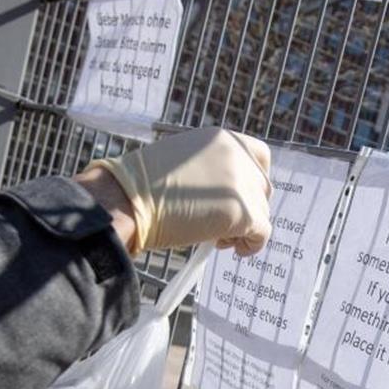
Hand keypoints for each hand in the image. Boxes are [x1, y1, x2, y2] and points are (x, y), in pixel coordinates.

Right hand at [85, 127, 272, 255]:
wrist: (127, 200)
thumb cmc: (141, 187)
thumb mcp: (182, 162)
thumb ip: (211, 169)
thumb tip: (225, 195)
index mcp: (222, 139)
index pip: (259, 156)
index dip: (254, 180)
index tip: (243, 197)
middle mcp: (237, 156)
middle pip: (262, 189)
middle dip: (247, 209)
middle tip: (223, 225)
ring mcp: (242, 183)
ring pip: (261, 213)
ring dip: (244, 229)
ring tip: (218, 238)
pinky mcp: (243, 211)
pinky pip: (262, 233)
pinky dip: (251, 245)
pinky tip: (233, 249)